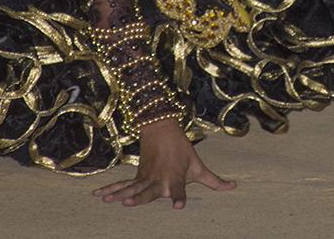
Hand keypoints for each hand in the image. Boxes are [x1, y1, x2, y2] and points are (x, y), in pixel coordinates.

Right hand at [91, 118, 235, 208]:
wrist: (161, 127)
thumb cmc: (182, 149)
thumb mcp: (198, 165)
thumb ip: (214, 181)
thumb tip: (234, 187)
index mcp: (176, 177)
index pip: (180, 189)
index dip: (179, 196)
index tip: (178, 205)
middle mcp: (160, 179)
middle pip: (149, 191)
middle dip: (141, 198)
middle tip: (129, 203)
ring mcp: (146, 177)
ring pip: (132, 188)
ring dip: (120, 194)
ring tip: (110, 201)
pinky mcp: (137, 176)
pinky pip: (122, 184)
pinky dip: (110, 189)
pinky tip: (98, 196)